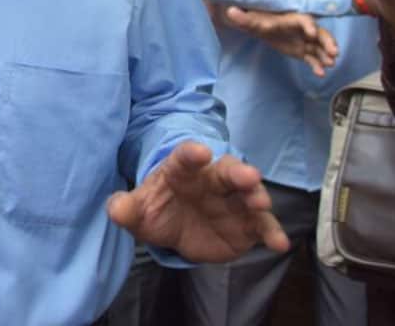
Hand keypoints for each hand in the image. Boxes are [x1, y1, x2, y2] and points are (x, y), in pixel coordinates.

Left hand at [107, 141, 288, 263]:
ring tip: (261, 202)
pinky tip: (279, 242)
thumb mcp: (139, 211)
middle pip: (226, 171)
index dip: (192, 153)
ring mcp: (233, 201)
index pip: (186, 157)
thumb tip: (115, 209)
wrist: (177, 228)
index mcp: (182, 170)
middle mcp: (212, 180)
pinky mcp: (247, 224)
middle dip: (238, 172)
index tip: (200, 152)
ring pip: (249, 194)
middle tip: (249, 176)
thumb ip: (127, 208)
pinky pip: (262, 226)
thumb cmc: (159, 208)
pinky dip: (272, 232)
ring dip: (257, 196)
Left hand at [220, 7, 337, 76]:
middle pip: (318, 33)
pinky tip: (320, 74)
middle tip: (333, 51)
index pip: (303, 20)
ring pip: (319, 46)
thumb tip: (230, 11)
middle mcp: (301, 29)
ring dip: (326, 54)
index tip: (312, 32)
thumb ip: (242, 17)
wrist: (259, 26)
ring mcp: (303, 40)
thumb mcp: (250, 20)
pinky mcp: (302, 50)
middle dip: (326, 41)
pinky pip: (312, 58)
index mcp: (291, 18)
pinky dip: (317, 65)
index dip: (309, 25)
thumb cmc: (257, 20)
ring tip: (331, 63)